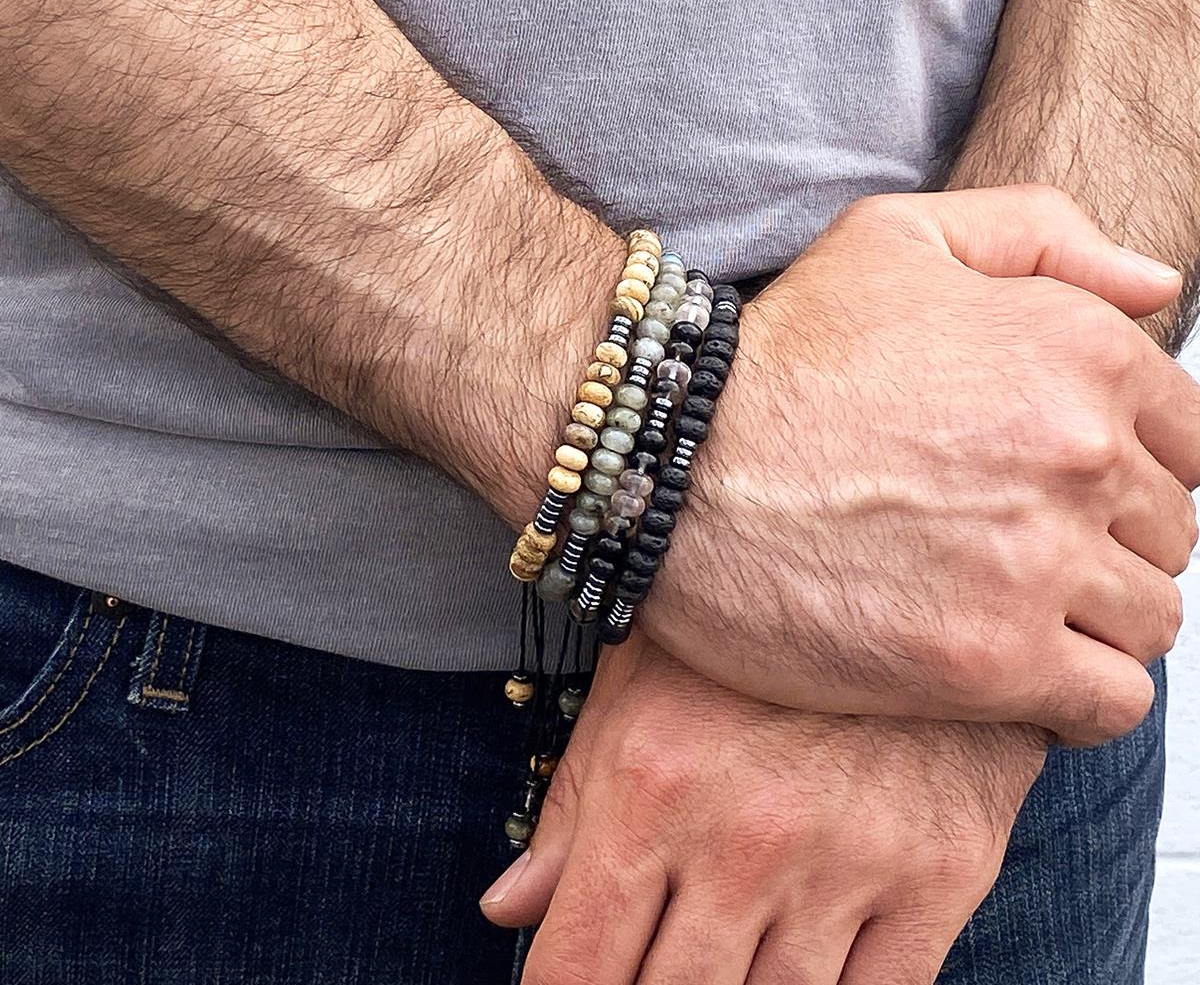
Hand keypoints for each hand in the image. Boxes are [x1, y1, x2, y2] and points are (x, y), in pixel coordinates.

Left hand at [481, 633, 1046, 984]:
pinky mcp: (939, 879)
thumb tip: (509, 910)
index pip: (577, 965)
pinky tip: (796, 967)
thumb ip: (572, 805)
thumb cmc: (753, 636)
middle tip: (648, 961)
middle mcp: (746, 838)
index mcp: (653, 784)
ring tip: (722, 955)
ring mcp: (850, 864)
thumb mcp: (640, 688)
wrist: (916, 575)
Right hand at [647, 184, 1197, 744]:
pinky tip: (1016, 667)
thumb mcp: (895, 239)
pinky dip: (1080, 694)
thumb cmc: (779, 354)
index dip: (1126, 466)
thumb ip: (1041, 235)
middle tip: (1011, 544)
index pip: (1189, 440)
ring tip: (1007, 605)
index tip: (1053, 486)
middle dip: (1107, 540)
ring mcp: (1036, 564)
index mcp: (1077, 351)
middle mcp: (1079, 455)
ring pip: (1150, 620)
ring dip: (1092, 618)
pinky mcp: (986, 661)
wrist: (669, 463)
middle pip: (1169, 533)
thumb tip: (1157, 287)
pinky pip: (1111, 703)